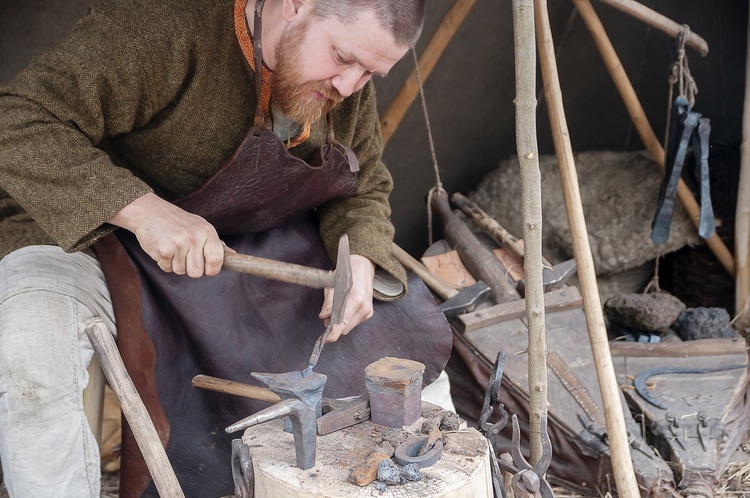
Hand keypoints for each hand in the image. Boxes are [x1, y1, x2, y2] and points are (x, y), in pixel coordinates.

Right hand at [108, 192, 225, 276]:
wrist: (150, 212)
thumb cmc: (177, 221)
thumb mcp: (200, 227)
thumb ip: (216, 243)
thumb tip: (233, 255)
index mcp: (207, 232)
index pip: (217, 259)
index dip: (212, 269)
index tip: (207, 268)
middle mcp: (195, 238)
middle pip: (197, 272)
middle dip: (190, 268)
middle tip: (184, 255)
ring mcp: (179, 244)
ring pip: (181, 272)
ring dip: (176, 264)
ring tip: (173, 248)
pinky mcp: (164, 250)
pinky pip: (167, 269)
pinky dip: (164, 262)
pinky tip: (163, 247)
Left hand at [318, 254, 374, 341]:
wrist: (364, 268)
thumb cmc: (347, 275)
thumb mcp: (333, 286)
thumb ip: (328, 303)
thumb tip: (323, 316)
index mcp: (355, 299)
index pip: (343, 322)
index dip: (334, 333)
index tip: (327, 339)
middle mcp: (364, 307)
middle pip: (345, 328)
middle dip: (334, 325)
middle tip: (327, 316)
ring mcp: (368, 311)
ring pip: (349, 327)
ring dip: (341, 322)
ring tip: (337, 309)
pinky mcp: (368, 313)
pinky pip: (354, 323)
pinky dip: (347, 319)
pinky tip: (346, 308)